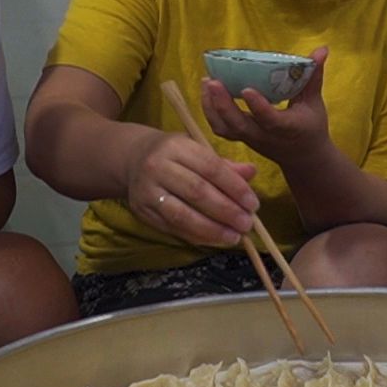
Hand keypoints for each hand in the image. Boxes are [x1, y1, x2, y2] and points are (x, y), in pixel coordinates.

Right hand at [125, 130, 260, 247]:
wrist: (133, 158)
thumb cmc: (174, 154)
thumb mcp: (197, 150)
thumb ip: (224, 164)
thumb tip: (252, 172)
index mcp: (177, 146)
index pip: (211, 168)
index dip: (235, 188)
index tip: (253, 204)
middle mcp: (158, 167)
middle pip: (197, 192)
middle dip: (226, 211)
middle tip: (247, 224)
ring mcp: (147, 191)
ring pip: (182, 215)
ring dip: (212, 229)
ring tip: (234, 237)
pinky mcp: (142, 212)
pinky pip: (173, 228)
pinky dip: (197, 236)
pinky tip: (215, 240)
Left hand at [200, 46, 331, 163]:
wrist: (303, 158)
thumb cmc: (311, 126)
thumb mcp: (315, 102)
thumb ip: (314, 75)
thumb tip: (322, 49)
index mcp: (287, 128)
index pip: (270, 120)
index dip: (258, 106)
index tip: (246, 89)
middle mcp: (265, 137)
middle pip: (239, 125)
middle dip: (223, 104)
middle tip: (213, 80)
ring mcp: (250, 139)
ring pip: (225, 129)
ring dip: (211, 107)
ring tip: (206, 82)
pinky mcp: (241, 139)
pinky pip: (220, 129)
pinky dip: (210, 111)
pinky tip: (207, 91)